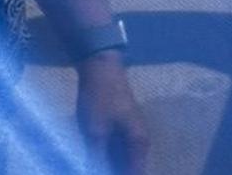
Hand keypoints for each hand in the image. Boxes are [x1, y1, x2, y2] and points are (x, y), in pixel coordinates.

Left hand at [77, 52, 148, 173]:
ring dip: (109, 165)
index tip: (99, 172)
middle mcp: (140, 142)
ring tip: (90, 162)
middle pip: (130, 169)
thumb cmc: (100, 97)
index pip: (135, 174)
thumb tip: (94, 172)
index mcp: (139, 144)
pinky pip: (117, 152)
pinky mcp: (122, 130)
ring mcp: (132, 135)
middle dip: (114, 170)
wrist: (101, 67)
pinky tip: (92, 157)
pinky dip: (106, 157)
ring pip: (123, 162)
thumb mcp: (95, 131)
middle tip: (92, 167)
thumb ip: (96, 158)